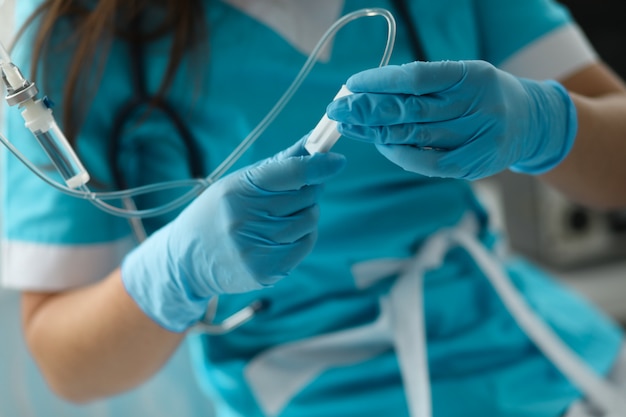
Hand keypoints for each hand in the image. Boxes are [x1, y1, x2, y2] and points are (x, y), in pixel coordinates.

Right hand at [121, 139, 346, 331]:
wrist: (187, 259)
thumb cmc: (218, 212)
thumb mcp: (239, 182)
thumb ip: (280, 164)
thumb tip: (314, 141)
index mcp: (239, 190)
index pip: (291, 173)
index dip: (319, 166)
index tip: (337, 161)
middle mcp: (246, 219)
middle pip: (306, 196)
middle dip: (309, 190)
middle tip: (295, 191)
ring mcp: (256, 248)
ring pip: (309, 221)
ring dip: (306, 215)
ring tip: (282, 216)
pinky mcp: (266, 270)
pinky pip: (306, 245)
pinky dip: (303, 236)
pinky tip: (282, 236)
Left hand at [326, 60, 576, 179]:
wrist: (531, 123)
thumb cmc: (485, 96)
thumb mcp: (463, 77)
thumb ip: (425, 85)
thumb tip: (371, 92)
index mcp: (473, 75)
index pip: (418, 77)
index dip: (381, 81)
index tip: (353, 84)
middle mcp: (478, 105)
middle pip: (411, 109)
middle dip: (368, 110)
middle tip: (337, 109)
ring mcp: (478, 138)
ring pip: (415, 136)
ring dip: (375, 132)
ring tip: (348, 126)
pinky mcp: (473, 165)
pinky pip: (427, 163)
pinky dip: (400, 154)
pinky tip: (380, 144)